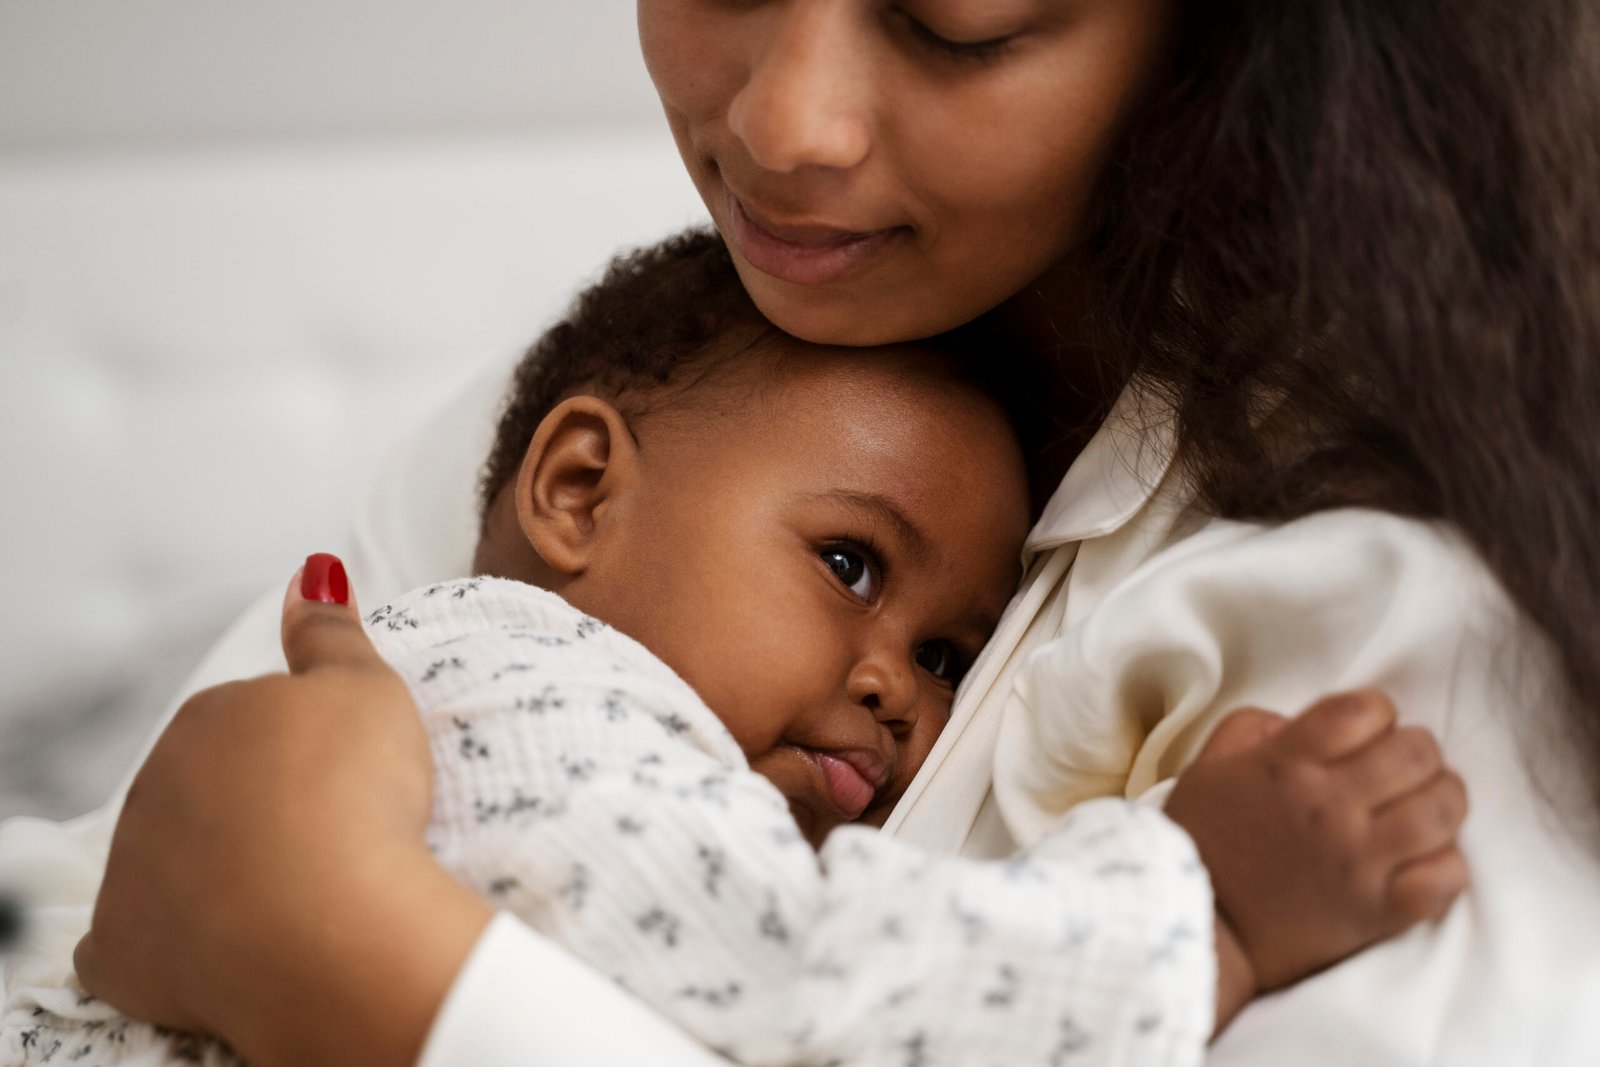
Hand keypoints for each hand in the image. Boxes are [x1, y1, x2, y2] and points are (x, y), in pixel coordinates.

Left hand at [74, 555, 492, 1066]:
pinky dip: (165, 941)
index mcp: (209, 718)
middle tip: (330, 834)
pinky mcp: (127, 951)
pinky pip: (132, 944)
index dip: (304, 748)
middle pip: (207, 788)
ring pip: (173, 860)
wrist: (332, 923)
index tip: (348, 777)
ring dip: (220, 869)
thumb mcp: (366, 688)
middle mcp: (156, 785)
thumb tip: (310, 567)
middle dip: (255, 805)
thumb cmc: (357, 793)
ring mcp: (135, 870)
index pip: (250, 720)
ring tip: (297, 894)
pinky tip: (210, 945)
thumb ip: (329, 629)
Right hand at [1165, 692, 1467, 1005]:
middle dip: (1415, 750)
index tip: (1369, 728)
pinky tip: (1425, 856)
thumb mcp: (1209, 766)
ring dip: (1441, 798)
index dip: (1377, 711)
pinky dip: (1446, 862)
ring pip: (1442, 810)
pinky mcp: (1378, 912)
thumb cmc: (1201, 842)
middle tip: (1400, 766)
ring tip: (1423, 805)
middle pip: (1416, 752)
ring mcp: (1358, 863)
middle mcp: (1328, 808)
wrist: (1201, 928)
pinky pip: (1445, 877)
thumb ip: (1255, 727)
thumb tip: (1305, 721)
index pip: (1363, 710)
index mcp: (1285, 765)